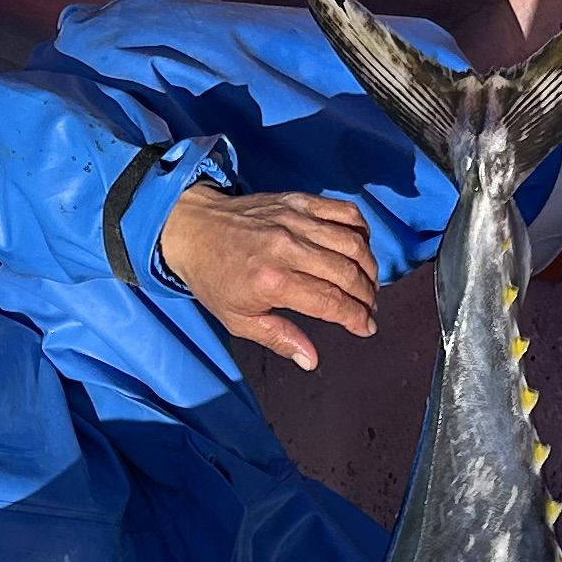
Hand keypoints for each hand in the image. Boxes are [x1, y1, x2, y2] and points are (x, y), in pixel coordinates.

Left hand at [160, 188, 383, 369]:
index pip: (330, 301)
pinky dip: (361, 230)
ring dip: (369, 266)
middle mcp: (287, 248)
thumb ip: (279, 338)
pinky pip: (343, 211)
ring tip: (369, 284)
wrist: (192, 229)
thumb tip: (311, 360)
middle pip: (347, 272)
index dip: (355, 317)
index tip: (367, 328)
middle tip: (369, 309)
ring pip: (352, 242)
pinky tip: (361, 249)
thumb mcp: (238, 320)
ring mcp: (294, 220)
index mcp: (272, 281)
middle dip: (367, 295)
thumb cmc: (214, 279)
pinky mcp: (298, 201)